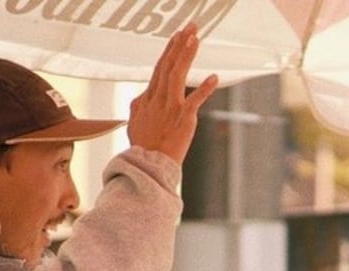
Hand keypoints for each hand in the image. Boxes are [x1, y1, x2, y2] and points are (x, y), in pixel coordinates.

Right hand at [126, 23, 217, 163]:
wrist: (148, 165)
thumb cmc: (143, 147)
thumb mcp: (134, 123)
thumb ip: (139, 107)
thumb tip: (140, 98)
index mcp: (147, 99)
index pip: (159, 69)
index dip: (169, 51)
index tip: (177, 37)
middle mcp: (158, 99)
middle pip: (168, 65)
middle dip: (179, 44)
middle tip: (189, 27)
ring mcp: (171, 107)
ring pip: (178, 75)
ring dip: (186, 55)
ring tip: (194, 38)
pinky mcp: (184, 118)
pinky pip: (195, 100)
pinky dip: (205, 89)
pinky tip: (214, 77)